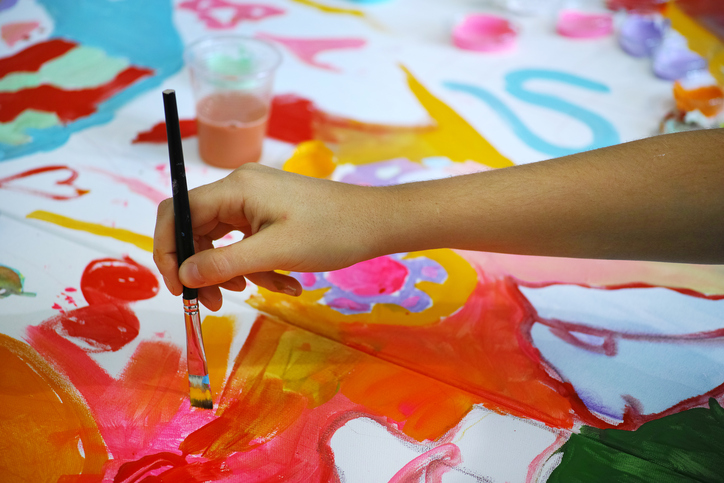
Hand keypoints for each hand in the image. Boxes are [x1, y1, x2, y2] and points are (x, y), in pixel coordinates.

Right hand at [153, 163, 378, 309]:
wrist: (376, 222)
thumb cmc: (331, 231)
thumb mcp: (274, 252)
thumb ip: (224, 264)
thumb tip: (183, 275)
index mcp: (235, 188)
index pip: (178, 212)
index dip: (168, 249)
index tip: (178, 287)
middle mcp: (240, 189)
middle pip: (199, 230)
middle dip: (204, 269)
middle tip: (215, 303)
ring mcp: (255, 201)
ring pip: (224, 241)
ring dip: (236, 272)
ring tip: (260, 291)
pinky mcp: (270, 214)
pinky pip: (248, 243)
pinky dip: (258, 266)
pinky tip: (285, 283)